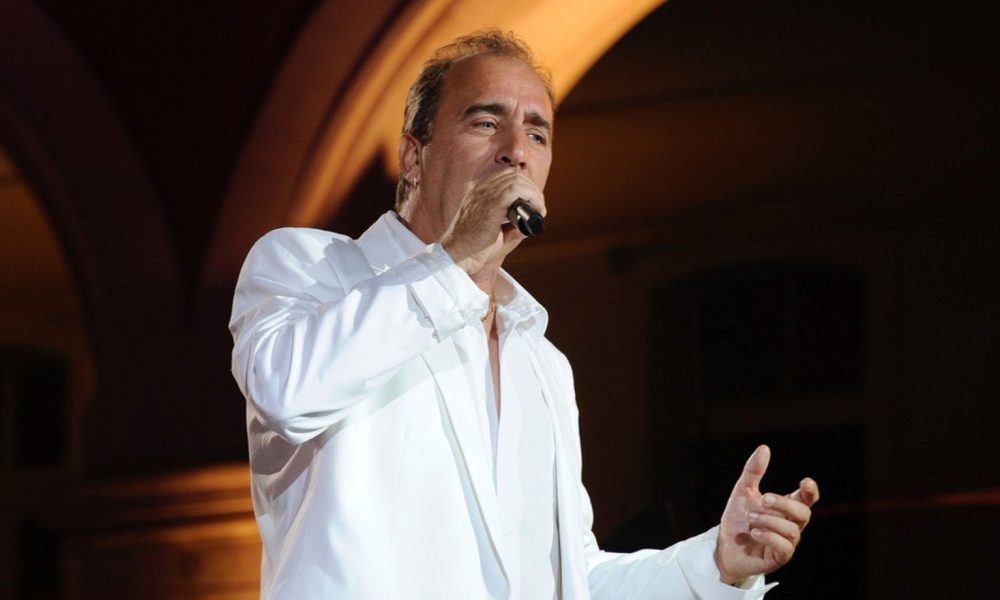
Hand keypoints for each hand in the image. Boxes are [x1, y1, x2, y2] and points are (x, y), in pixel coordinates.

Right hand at [441, 169, 544, 279]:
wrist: (457, 256)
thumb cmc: (473, 246)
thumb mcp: (491, 227)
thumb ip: (509, 218)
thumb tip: (532, 215)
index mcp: (475, 188)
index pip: (504, 173)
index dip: (522, 183)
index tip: (532, 199)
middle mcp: (478, 186)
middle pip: (512, 173)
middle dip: (531, 188)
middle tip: (539, 206)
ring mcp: (483, 192)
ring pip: (517, 179)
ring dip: (534, 193)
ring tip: (539, 209)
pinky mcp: (490, 203)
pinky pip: (517, 189)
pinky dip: (532, 197)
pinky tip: (537, 210)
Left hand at [714, 445, 819, 585]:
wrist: (724, 546)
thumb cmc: (738, 519)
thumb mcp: (743, 491)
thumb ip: (753, 472)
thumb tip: (764, 448)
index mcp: (786, 508)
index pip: (807, 499)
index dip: (811, 491)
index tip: (806, 482)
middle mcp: (791, 524)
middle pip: (804, 513)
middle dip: (784, 504)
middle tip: (764, 499)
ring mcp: (787, 542)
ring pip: (792, 530)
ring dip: (770, 521)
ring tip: (750, 518)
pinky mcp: (779, 557)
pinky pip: (785, 547)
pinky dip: (769, 537)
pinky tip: (754, 532)